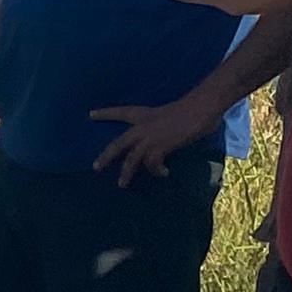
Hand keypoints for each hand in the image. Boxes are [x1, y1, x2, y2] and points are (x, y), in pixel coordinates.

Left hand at [86, 96, 211, 184]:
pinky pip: (152, 164)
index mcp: (145, 114)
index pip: (121, 112)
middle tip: (95, 167)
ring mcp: (150, 137)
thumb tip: (171, 137)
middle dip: (106, 156)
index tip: (90, 115)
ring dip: (126, 173)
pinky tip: (164, 173)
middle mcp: (143, 126)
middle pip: (118, 144)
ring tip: (122, 184)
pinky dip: (156, 171)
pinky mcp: (160, 147)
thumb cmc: (194, 107)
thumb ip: (165, 126)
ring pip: (131, 159)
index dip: (106, 114)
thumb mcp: (171, 115)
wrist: (201, 106)